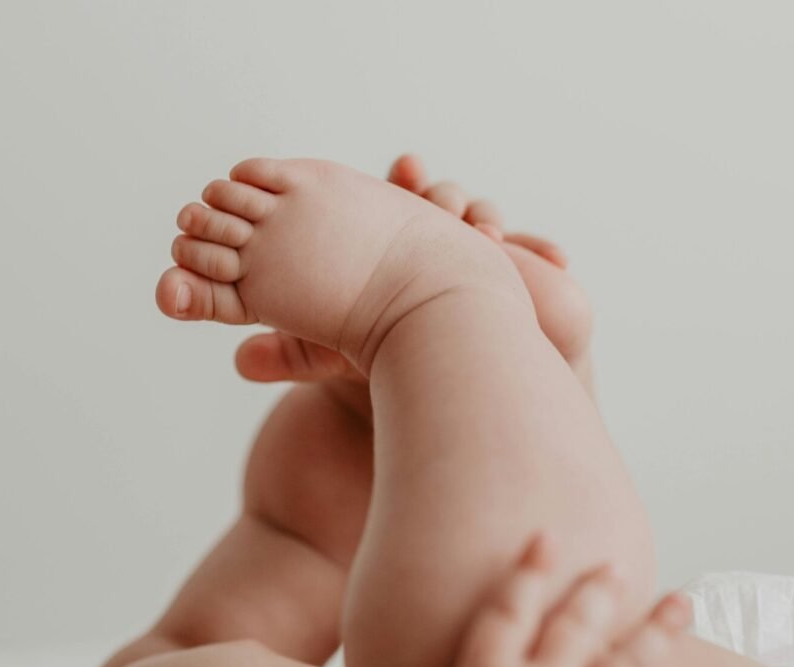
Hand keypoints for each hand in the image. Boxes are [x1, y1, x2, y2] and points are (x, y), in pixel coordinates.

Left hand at [232, 153, 593, 395]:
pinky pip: (533, 253)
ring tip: (489, 227)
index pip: (385, 200)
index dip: (397, 182)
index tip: (401, 171)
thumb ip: (287, 355)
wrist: (433, 367)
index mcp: (379, 237)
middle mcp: (427, 232)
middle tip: (434, 188)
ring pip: (482, 212)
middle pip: (436, 194)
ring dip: (485, 213)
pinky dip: (544, 252)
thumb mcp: (327, 355)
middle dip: (439, 190)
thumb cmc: (378, 351)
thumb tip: (238, 362)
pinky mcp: (513, 272)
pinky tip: (554, 258)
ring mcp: (471, 249)